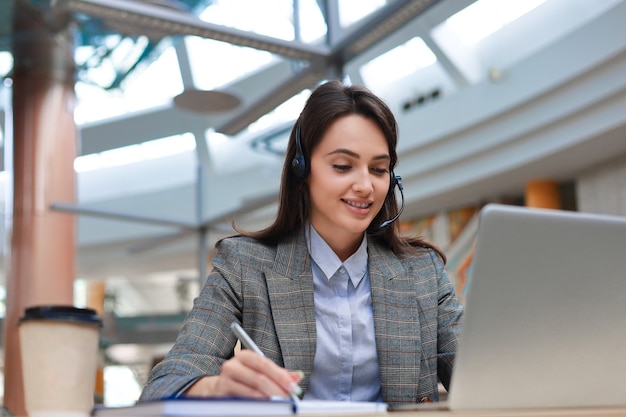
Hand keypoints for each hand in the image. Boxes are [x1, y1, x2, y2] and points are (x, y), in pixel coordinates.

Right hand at [184, 350, 301, 398]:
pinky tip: (265, 408)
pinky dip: (256, 405)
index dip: (281, 376)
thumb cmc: (243, 379)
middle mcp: (233, 365)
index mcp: (245, 356)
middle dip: (277, 390)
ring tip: (281, 405)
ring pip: (251, 392)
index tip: (294, 387)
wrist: (216, 389)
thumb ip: (279, 374)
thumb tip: (298, 377)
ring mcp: (225, 380)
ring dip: (269, 400)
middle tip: (289, 399)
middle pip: (259, 378)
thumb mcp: (260, 372)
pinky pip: (242, 401)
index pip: (265, 364)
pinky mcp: (221, 394)